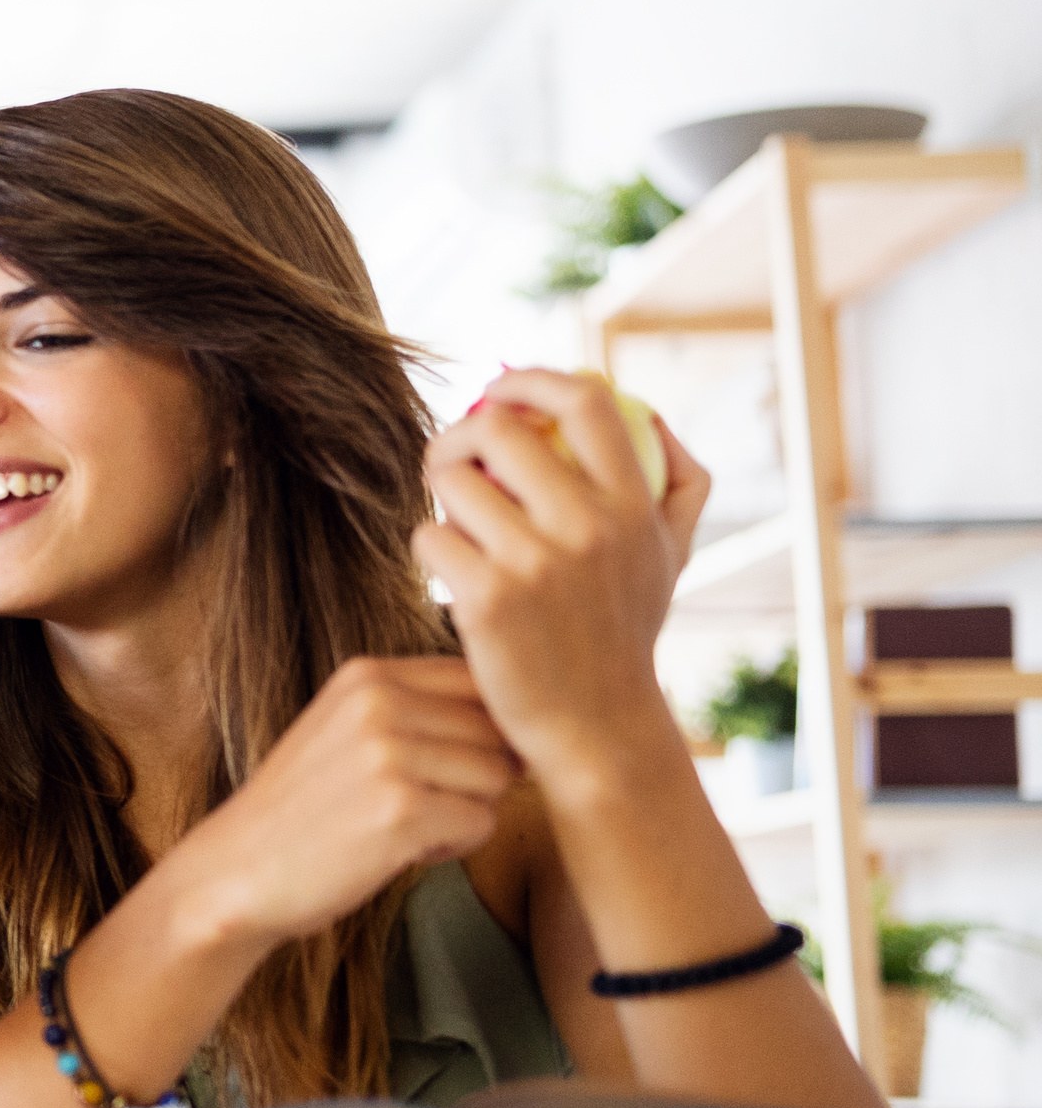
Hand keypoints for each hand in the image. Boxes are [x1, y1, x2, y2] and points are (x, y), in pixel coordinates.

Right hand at [156, 657, 517, 957]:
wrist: (236, 871)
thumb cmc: (304, 811)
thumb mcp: (348, 731)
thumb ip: (416, 709)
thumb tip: (521, 719)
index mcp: (367, 674)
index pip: (479, 677)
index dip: (487, 727)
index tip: (450, 762)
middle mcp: (378, 702)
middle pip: (498, 731)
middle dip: (475, 775)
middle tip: (418, 804)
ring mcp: (388, 754)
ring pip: (498, 777)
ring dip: (466, 812)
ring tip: (406, 825)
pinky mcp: (400, 810)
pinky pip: (481, 823)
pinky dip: (453, 846)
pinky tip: (401, 850)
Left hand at [417, 369, 709, 785]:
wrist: (597, 727)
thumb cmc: (624, 632)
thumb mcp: (669, 556)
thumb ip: (677, 481)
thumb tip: (649, 411)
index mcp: (632, 507)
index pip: (587, 405)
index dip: (533, 380)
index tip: (501, 385)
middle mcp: (589, 528)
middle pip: (496, 430)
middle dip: (459, 434)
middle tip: (454, 460)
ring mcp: (536, 563)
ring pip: (451, 481)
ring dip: (441, 497)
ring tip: (459, 528)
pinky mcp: (486, 599)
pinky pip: (428, 536)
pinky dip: (430, 549)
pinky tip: (452, 576)